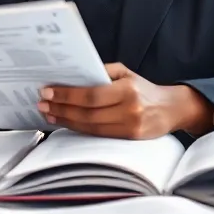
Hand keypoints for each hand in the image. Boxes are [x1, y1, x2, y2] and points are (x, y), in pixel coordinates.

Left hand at [37, 63, 213, 138]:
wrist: (172, 109)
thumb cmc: (144, 88)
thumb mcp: (126, 73)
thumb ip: (101, 72)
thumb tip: (72, 76)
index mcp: (128, 90)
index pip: (91, 95)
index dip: (67, 95)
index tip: (47, 92)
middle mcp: (130, 110)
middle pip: (87, 114)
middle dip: (61, 109)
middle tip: (41, 104)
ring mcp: (130, 128)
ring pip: (90, 128)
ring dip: (66, 121)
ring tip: (49, 114)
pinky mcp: (129, 140)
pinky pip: (98, 136)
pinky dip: (79, 129)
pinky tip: (67, 123)